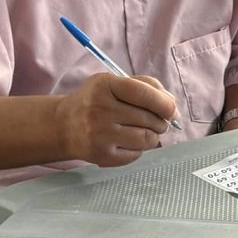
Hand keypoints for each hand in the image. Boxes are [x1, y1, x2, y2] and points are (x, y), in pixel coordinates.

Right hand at [56, 74, 180, 166]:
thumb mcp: (115, 83)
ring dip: (153, 137)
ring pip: (147, 139)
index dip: (165, 104)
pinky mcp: (102, 154)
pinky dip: (139, 149)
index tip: (173, 111)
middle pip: (150, 119)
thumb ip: (146, 87)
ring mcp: (100, 134)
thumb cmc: (97, 101)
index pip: (144, 93)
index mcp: (104, 85)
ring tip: (144, 131)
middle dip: (161, 122)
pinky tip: (127, 142)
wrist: (64, 125)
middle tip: (157, 122)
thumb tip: (173, 106)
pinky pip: (136, 154)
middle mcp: (100, 109)